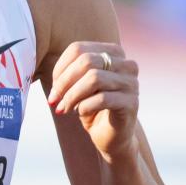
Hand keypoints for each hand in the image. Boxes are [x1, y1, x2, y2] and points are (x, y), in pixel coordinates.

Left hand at [47, 41, 138, 162]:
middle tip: (54, 99)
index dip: (60, 68)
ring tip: (65, 108)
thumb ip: (68, 73)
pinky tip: (80, 113)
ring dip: (73, 95)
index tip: (54, 87)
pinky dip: (84, 106)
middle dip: (64, 82)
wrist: (111, 136)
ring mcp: (131, 83)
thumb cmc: (92, 107)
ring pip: (94, 78)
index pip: (78, 49)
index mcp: (113, 53)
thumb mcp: (78, 85)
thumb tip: (54, 81)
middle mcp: (126, 64)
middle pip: (86, 61)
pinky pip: (102, 98)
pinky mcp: (131, 103)